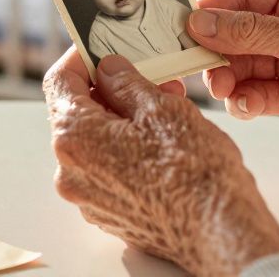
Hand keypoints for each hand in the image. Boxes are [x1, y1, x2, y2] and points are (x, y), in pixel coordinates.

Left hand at [42, 48, 278, 275]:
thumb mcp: (161, 107)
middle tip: (149, 76)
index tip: (102, 47)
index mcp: (74, 138)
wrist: (219, 230)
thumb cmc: (195, 172)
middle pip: (78, 113)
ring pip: (96, 142)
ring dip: (123, 119)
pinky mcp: (109, 214)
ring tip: (166, 107)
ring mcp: (88, 197)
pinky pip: (108, 170)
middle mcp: (71, 171)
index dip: (81, 58)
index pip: (60, 82)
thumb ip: (126, 82)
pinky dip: (127, 149)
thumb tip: (109, 69)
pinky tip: (162, 141)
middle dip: (111, 89)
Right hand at [189, 0, 278, 159]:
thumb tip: (201, 22)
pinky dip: (243, 101)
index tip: (181, 26)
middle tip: (197, 68)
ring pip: (239, 67)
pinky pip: (253, 95)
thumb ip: (252, 33)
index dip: (210, 10)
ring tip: (225, 90)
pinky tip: (247, 106)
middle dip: (214, 51)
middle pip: (233, 34)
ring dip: (226, 79)